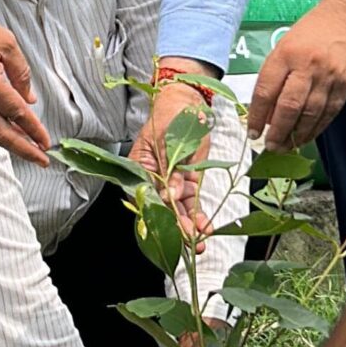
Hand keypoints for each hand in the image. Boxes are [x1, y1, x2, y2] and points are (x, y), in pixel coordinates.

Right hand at [0, 0, 50, 165]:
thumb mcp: (6, 43)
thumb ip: (21, 72)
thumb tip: (29, 98)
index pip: (18, 114)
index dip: (35, 131)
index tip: (47, 144)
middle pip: (3, 135)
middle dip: (24, 150)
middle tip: (41, 160)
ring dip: (10, 142)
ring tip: (28, 148)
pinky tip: (7, 130)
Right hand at [131, 70, 215, 233]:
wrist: (187, 104)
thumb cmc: (170, 116)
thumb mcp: (170, 139)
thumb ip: (170, 169)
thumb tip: (170, 195)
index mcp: (139, 168)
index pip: (146, 197)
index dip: (158, 215)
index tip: (170, 229)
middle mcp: (153, 180)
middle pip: (162, 208)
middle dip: (177, 227)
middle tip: (190, 242)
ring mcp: (171, 182)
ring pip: (178, 210)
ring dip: (189, 227)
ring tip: (200, 243)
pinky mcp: (187, 182)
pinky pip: (191, 203)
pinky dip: (198, 216)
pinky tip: (206, 228)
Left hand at [248, 0, 345, 147]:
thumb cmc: (313, 29)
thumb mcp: (287, 45)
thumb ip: (276, 76)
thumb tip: (267, 112)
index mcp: (285, 54)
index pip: (266, 91)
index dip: (257, 116)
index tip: (253, 132)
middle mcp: (306, 66)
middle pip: (288, 107)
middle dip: (277, 131)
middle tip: (271, 145)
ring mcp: (328, 77)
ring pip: (310, 115)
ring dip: (296, 135)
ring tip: (287, 146)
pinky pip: (329, 113)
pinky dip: (316, 128)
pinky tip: (307, 137)